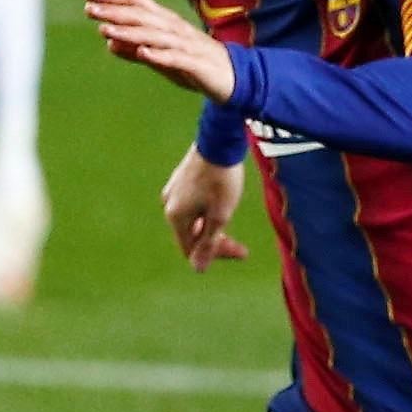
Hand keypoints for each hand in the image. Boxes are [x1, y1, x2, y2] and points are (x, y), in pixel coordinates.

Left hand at [86, 0, 234, 99]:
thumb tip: (109, 43)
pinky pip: (176, 57)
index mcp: (166, 22)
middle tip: (89, 9)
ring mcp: (187, 45)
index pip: (137, 1)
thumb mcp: (161, 58)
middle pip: (142, 14)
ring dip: (130, 31)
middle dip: (115, 11)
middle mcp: (175, 28)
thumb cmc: (196, 67)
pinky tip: (142, 53)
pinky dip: (159, 54)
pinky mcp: (197, 64)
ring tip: (106, 29)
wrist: (235, 80)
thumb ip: (136, 50)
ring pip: (155, 34)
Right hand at [161, 147, 249, 270]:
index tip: (240, 252)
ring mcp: (173, 191)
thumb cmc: (221, 180)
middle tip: (242, 247)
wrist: (218, 141)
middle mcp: (169, 205)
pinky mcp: (180, 180)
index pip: (191, 250)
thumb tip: (197, 269)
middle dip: (217, 243)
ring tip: (232, 222)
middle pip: (192, 236)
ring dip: (213, 228)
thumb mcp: (220, 216)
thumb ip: (209, 243)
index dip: (215, 256)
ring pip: (193, 221)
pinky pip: (192, 206)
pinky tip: (222, 206)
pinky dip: (207, 213)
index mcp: (176, 216)